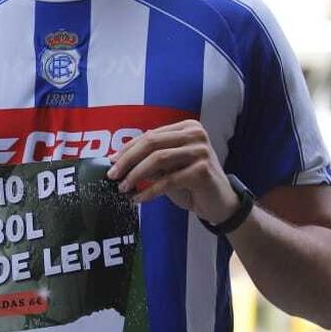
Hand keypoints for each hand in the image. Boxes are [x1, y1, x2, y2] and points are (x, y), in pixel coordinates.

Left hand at [107, 119, 237, 220]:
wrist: (220, 203)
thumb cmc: (192, 184)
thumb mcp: (169, 168)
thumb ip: (150, 161)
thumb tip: (118, 162)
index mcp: (186, 127)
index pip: (150, 135)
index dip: (127, 148)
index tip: (111, 161)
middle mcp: (195, 134)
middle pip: (151, 143)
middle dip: (127, 160)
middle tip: (112, 175)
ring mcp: (201, 150)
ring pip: (158, 159)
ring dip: (136, 175)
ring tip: (123, 188)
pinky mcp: (202, 170)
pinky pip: (168, 180)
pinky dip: (149, 191)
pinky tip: (138, 199)